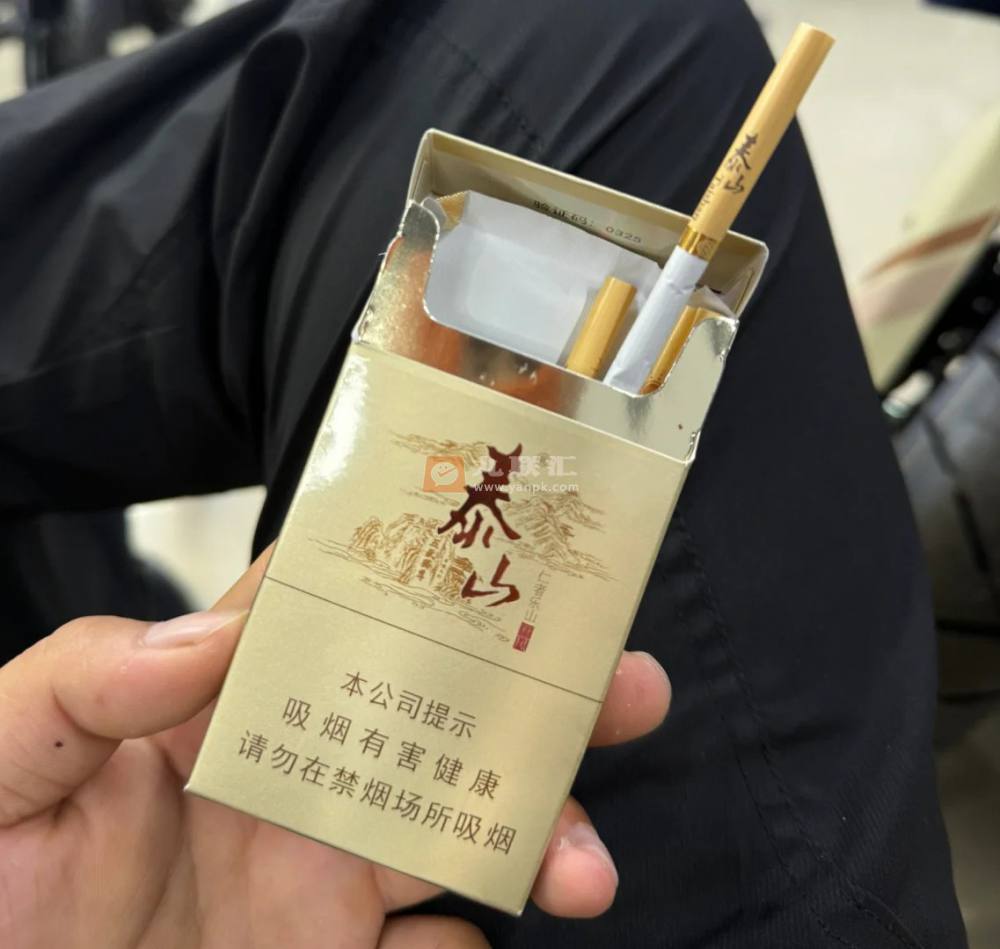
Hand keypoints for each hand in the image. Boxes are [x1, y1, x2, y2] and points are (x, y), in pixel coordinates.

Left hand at [0, 547, 670, 947]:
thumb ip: (80, 682)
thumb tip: (204, 637)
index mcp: (219, 700)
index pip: (333, 606)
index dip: (419, 566)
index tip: (502, 544)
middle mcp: (292, 772)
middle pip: (435, 709)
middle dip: (534, 693)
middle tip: (622, 685)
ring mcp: (318, 871)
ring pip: (458, 823)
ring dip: (537, 829)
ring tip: (582, 867)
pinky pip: (432, 948)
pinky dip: (469, 945)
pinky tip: (474, 945)